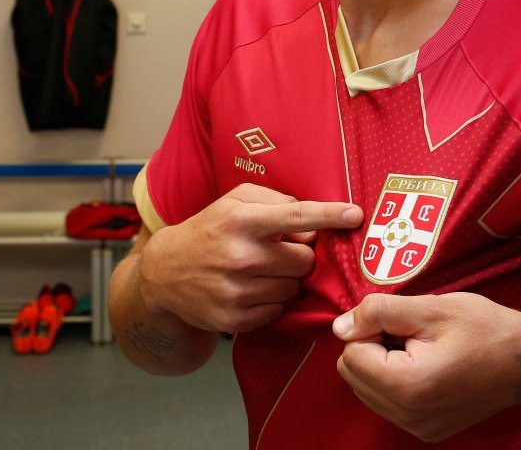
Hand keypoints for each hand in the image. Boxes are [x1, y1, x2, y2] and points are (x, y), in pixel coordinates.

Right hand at [138, 183, 362, 333]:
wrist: (164, 273)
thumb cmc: (210, 229)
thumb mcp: (236, 200)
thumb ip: (277, 201)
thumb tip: (313, 221)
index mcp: (242, 221)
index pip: (297, 216)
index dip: (330, 215)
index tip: (356, 214)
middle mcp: (240, 256)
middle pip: (305, 260)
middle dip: (300, 255)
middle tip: (279, 250)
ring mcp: (237, 292)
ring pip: (294, 287)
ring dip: (287, 279)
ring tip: (261, 270)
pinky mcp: (235, 319)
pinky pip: (279, 310)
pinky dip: (273, 299)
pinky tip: (252, 288)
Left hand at [333, 292, 520, 441]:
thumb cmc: (485, 328)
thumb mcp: (432, 307)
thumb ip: (380, 313)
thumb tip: (340, 327)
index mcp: (407, 384)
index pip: (350, 354)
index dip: (370, 328)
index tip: (404, 322)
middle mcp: (408, 415)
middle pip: (353, 375)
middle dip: (373, 348)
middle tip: (412, 334)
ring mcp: (417, 428)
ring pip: (367, 391)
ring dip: (383, 365)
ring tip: (421, 349)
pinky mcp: (426, 432)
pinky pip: (388, 404)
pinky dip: (396, 381)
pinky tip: (427, 366)